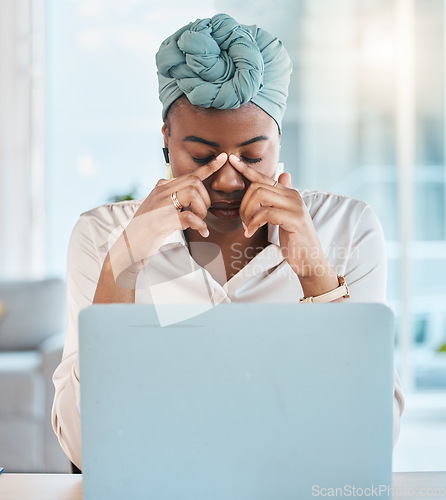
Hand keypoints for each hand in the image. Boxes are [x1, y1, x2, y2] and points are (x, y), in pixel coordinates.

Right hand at [108, 153, 226, 283]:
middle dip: (206, 198)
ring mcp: (160, 205)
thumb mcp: (161, 210)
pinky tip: (202, 231)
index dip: (209, 166)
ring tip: (198, 221)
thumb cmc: (147, 230)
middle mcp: (160, 191)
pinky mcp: (161, 220)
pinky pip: (189, 216)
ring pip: (192, 193)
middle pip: (194, 182)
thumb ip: (175, 201)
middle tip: (202, 214)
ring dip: (202, 209)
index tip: (223, 158)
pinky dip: (199, 224)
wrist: (128, 247)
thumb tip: (195, 200)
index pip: (189, 174)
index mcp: (162, 187)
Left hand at [229, 154, 333, 281]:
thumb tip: (284, 175)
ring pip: (260, 196)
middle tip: (243, 221)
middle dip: (243, 204)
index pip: (264, 177)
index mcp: (288, 193)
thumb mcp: (286, 215)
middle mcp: (293, 195)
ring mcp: (295, 206)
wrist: (310, 259)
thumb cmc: (296, 239)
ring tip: (247, 227)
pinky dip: (253, 223)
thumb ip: (282, 198)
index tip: (233, 161)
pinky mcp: (294, 219)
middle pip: (257, 187)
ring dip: (247, 213)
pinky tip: (250, 232)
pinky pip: (266, 213)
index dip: (247, 169)